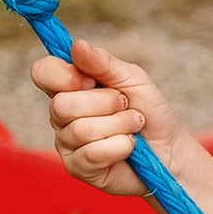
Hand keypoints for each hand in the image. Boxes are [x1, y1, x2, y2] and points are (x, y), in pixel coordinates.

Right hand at [34, 38, 184, 194]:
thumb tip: (76, 45)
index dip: (64, 75)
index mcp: (70, 87)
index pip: (43, 72)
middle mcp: (61, 115)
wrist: (170, 149)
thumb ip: (104, 63)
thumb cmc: (148, 111)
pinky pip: (92, 154)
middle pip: (62, 104)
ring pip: (81, 130)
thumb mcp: (132, 79)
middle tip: (126, 106)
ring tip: (134, 125)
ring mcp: (67, 143)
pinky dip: (120, 146)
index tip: (91, 80)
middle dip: (106, 103)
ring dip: (119, 125)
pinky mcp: (78, 168)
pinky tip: (129, 146)